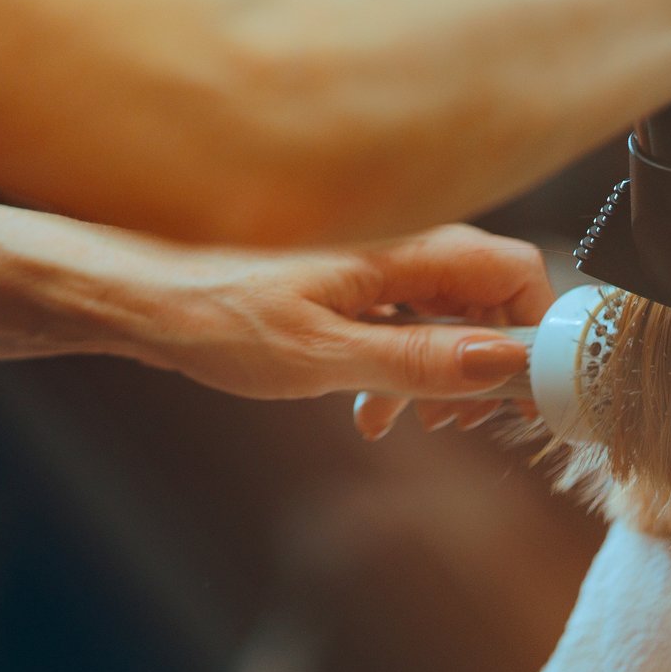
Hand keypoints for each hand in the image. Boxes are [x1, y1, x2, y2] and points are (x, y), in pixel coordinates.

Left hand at [116, 224, 553, 436]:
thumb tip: (504, 364)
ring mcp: (370, 269)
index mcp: (403, 249)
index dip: (536, 332)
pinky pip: (402, 325)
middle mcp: (396, 249)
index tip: (529, 394)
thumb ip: (419, 360)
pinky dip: (400, 370)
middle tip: (465, 421)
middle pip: (488, 297)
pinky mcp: (344, 291)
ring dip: (443, 375)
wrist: (135, 299)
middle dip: (489, 364)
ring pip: (445, 317)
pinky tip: (370, 412)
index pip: (514, 272)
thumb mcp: (323, 354)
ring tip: (417, 422)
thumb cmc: (214, 313)